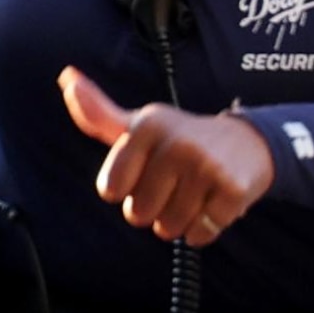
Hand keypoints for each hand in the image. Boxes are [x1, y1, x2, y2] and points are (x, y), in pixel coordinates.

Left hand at [61, 67, 273, 245]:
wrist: (247, 143)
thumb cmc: (178, 140)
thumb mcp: (137, 126)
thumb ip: (98, 113)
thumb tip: (66, 77)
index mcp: (146, 126)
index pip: (110, 189)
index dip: (123, 190)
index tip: (143, 171)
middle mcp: (176, 142)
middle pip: (137, 213)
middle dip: (152, 208)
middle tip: (173, 184)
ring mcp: (207, 166)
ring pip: (168, 228)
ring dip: (177, 221)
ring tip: (193, 193)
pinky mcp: (234, 190)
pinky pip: (198, 235)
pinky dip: (202, 230)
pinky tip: (212, 204)